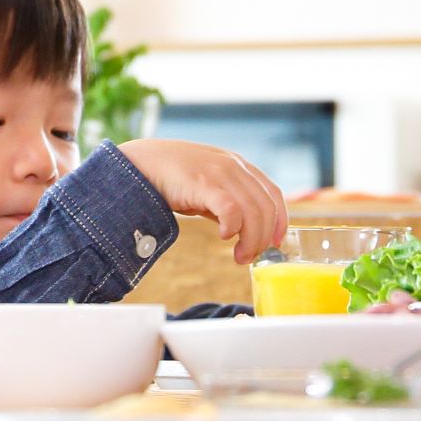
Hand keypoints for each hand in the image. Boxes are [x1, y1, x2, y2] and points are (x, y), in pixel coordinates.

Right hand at [117, 139, 289, 265]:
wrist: (140, 163)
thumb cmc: (173, 177)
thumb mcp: (208, 185)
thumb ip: (227, 201)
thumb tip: (242, 230)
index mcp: (239, 165)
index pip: (273, 194)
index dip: (280, 221)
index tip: (276, 242)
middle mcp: (234, 166)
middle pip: (266, 207)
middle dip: (263, 238)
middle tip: (249, 257)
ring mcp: (220, 172)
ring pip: (252, 212)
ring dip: (250, 239)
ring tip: (239, 256)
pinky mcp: (203, 182)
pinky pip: (231, 208)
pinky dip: (233, 226)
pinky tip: (224, 236)